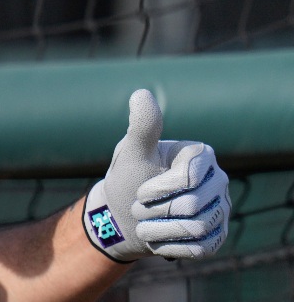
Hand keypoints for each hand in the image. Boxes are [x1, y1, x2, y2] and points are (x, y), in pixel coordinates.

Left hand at [83, 89, 229, 261]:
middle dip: (153, 211)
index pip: (187, 179)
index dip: (157, 190)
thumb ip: (141, 126)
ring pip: (195, 229)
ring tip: (143, 224)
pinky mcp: (216, 237)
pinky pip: (199, 249)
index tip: (140, 191)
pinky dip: (169, 246)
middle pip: (191, 207)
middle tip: (138, 208)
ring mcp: (220, 210)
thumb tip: (142, 94)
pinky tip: (158, 238)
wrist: (122, 215)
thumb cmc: (127, 178)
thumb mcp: (131, 152)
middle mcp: (218, 181)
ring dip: (158, 230)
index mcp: (202, 155)